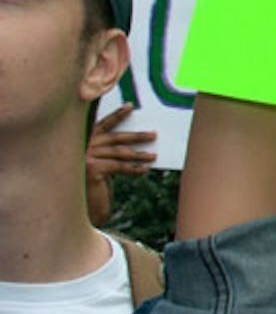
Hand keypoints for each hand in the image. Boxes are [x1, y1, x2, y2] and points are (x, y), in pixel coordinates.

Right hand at [86, 104, 156, 225]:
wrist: (83, 207)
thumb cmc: (94, 184)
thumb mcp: (102, 164)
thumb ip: (111, 151)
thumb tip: (138, 138)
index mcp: (84, 141)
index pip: (102, 125)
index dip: (116, 115)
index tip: (130, 107)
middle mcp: (82, 146)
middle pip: (114, 138)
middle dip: (136, 136)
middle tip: (154, 134)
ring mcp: (86, 157)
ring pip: (120, 153)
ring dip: (139, 154)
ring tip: (154, 156)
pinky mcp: (92, 169)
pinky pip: (119, 166)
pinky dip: (134, 168)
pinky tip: (144, 170)